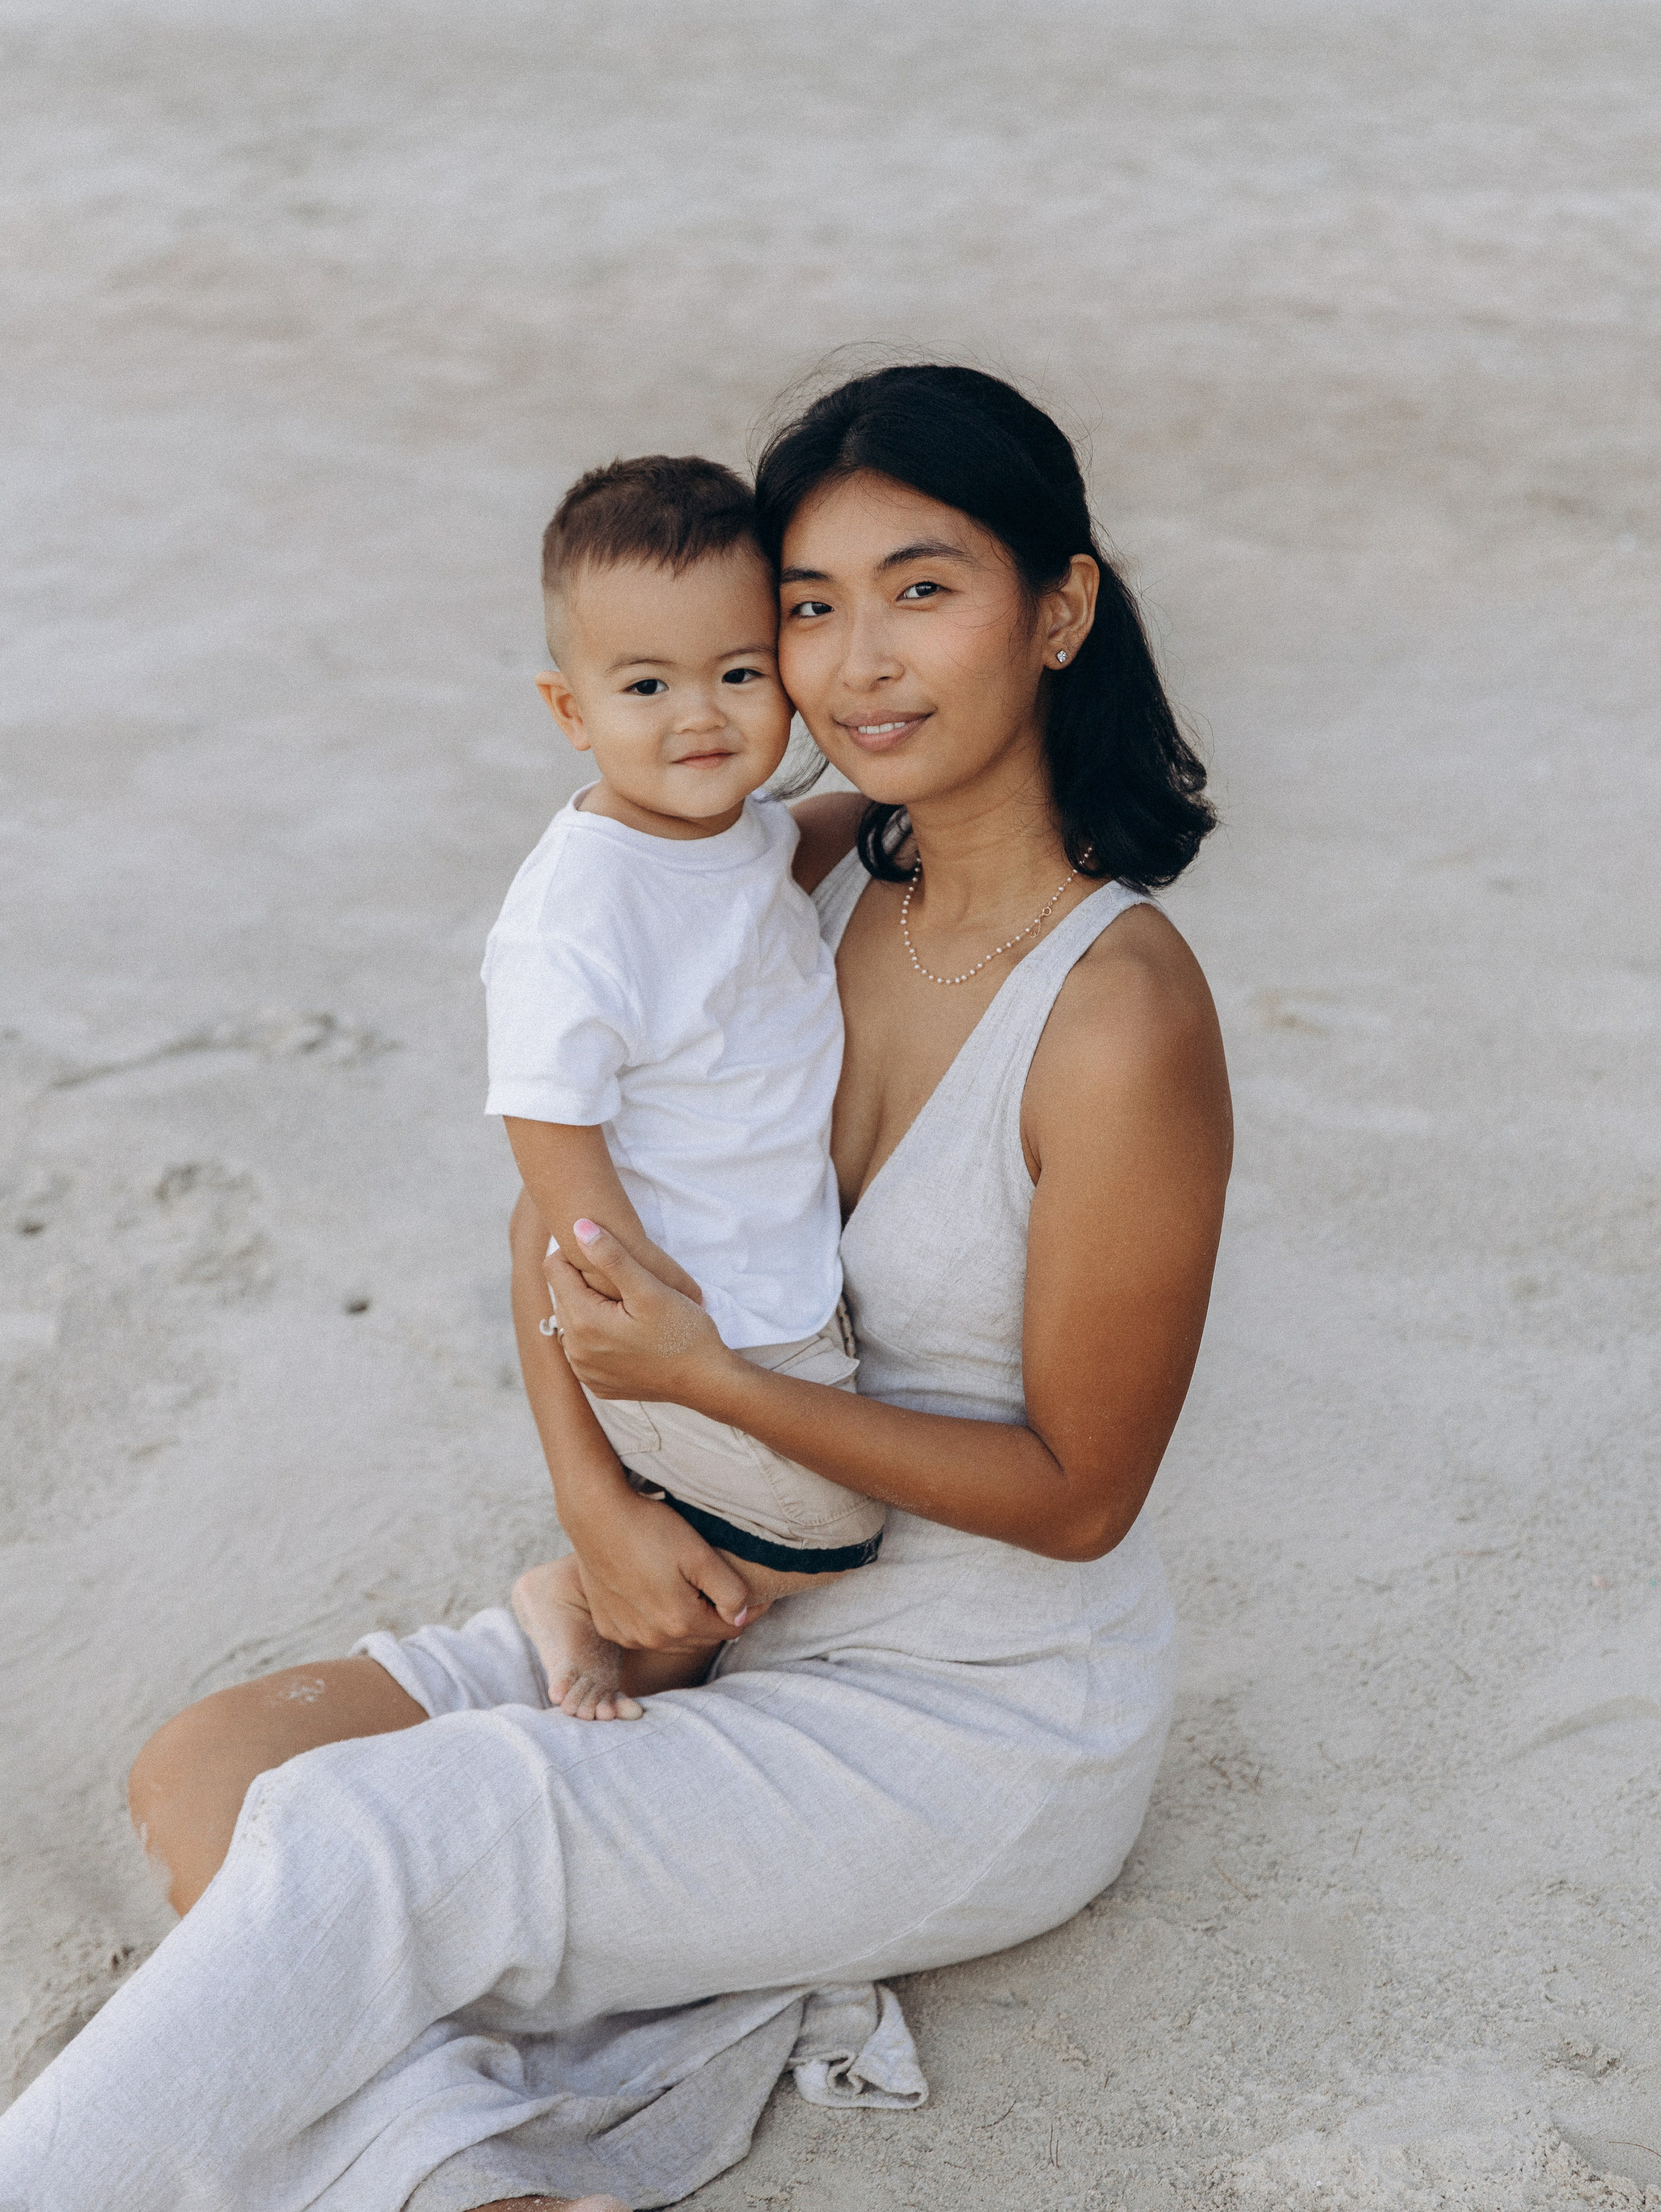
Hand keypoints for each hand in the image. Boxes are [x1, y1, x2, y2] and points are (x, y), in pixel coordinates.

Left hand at [546, 1219, 734, 1407]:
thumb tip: (579, 1225)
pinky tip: (625, 1331)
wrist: (706, 1382)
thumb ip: (612, 1256)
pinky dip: (597, 1335)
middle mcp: (575, 1350)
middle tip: (623, 1279)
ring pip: (572, 1322)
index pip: (554, 1269)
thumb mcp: (651, 1290)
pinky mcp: (597, 1384)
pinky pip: (584, 1349)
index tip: (605, 1252)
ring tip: (625, 1303)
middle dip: (584, 1281)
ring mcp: (584, 1371)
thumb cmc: (684, 1333)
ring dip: (590, 1307)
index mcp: (583, 1322)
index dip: (576, 1252)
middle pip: (562, 1295)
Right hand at [563, 1489, 763, 1651]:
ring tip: (695, 1594)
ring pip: (674, 1639)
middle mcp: (652, 1638)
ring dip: (689, 1623)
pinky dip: (658, 1622)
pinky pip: (644, 1634)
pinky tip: (659, 1596)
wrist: (596, 1515)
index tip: (760, 1597)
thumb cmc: (649, 1528)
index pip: (730, 1628)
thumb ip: (728, 1590)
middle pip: (702, 1637)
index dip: (749, 1612)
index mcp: (679, 1622)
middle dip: (719, 1618)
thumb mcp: (699, 1554)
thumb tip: (742, 1616)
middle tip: (728, 1592)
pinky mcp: (608, 1626)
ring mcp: (627, 1635)